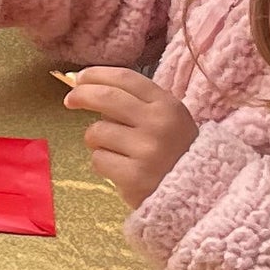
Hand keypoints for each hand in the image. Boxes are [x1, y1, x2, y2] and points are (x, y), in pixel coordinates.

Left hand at [62, 67, 198, 208]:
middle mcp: (157, 124)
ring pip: (96, 132)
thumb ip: (137, 105)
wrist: (199, 194)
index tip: (80, 78)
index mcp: (167, 106)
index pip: (126, 78)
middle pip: (106, 98)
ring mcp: (145, 150)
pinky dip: (103, 163)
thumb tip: (90, 90)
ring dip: (97, 140)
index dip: (97, 75)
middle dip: (81, 95)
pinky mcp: (133, 176)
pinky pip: (98, 160)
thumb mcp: (169, 121)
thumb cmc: (176, 153)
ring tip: (114, 149)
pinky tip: (120, 168)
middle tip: (70, 100)